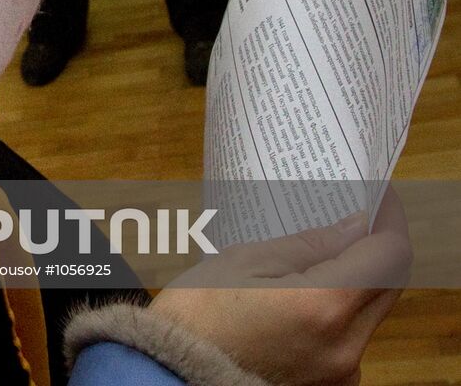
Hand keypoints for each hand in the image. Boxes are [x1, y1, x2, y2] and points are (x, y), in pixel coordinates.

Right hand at [151, 191, 410, 384]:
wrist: (174, 378)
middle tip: (350, 219)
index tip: (375, 196)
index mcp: (325, 306)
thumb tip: (354, 227)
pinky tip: (304, 298)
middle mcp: (346, 345)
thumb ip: (307, 245)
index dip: (387, 219)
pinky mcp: (330, 385)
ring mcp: (341, 372)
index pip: (390, 254)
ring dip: (356, 281)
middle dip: (375, 248)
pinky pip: (350, 339)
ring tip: (317, 258)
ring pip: (370, 313)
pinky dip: (338, 312)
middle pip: (388, 285)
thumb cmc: (196, 318)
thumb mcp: (243, 262)